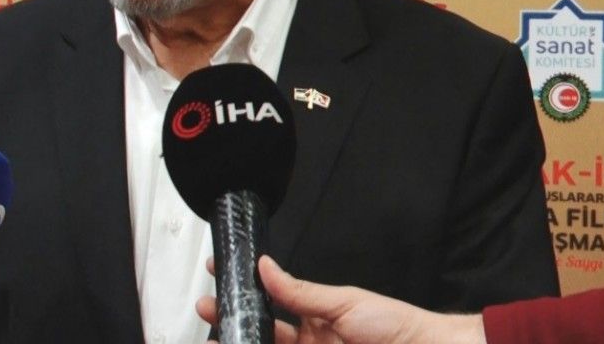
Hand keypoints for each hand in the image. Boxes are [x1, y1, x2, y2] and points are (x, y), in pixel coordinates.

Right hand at [195, 256, 485, 343]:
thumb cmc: (395, 327)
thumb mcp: (344, 302)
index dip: (245, 291)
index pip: (271, 302)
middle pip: (262, 331)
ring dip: (242, 336)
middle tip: (207, 307)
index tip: (220, 272)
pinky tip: (245, 340)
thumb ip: (300, 291)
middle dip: (232, 319)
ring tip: (219, 331)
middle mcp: (309, 340)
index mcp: (315, 317)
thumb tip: (266, 267)